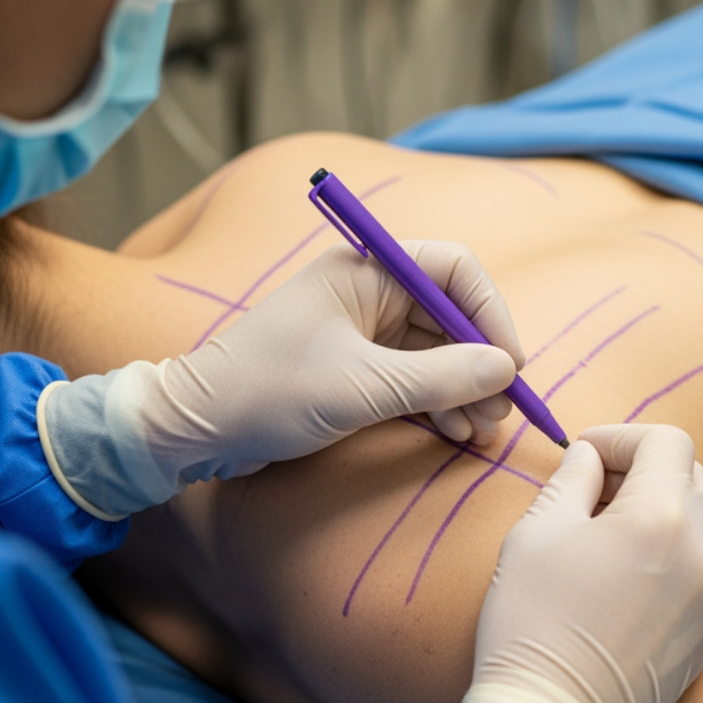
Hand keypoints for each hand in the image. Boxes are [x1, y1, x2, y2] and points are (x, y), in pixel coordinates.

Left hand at [162, 239, 524, 466]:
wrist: (195, 428)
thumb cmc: (267, 392)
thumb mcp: (363, 388)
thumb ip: (440, 378)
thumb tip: (504, 369)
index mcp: (366, 270)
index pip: (454, 269)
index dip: (489, 314)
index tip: (507, 364)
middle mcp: (369, 292)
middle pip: (451, 315)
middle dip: (480, 363)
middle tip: (498, 414)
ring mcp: (362, 330)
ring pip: (437, 351)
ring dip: (464, 389)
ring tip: (481, 432)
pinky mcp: (354, 366)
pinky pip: (414, 376)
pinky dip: (438, 402)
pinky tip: (455, 432)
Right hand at [420, 425, 702, 702]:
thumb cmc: (533, 623)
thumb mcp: (537, 532)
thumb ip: (571, 479)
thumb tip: (589, 456)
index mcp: (661, 516)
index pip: (666, 441)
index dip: (622, 436)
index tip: (584, 454)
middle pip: (690, 477)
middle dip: (643, 470)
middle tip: (592, 491)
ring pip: (698, 525)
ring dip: (658, 514)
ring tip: (605, 540)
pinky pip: (700, 573)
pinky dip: (669, 560)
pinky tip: (623, 584)